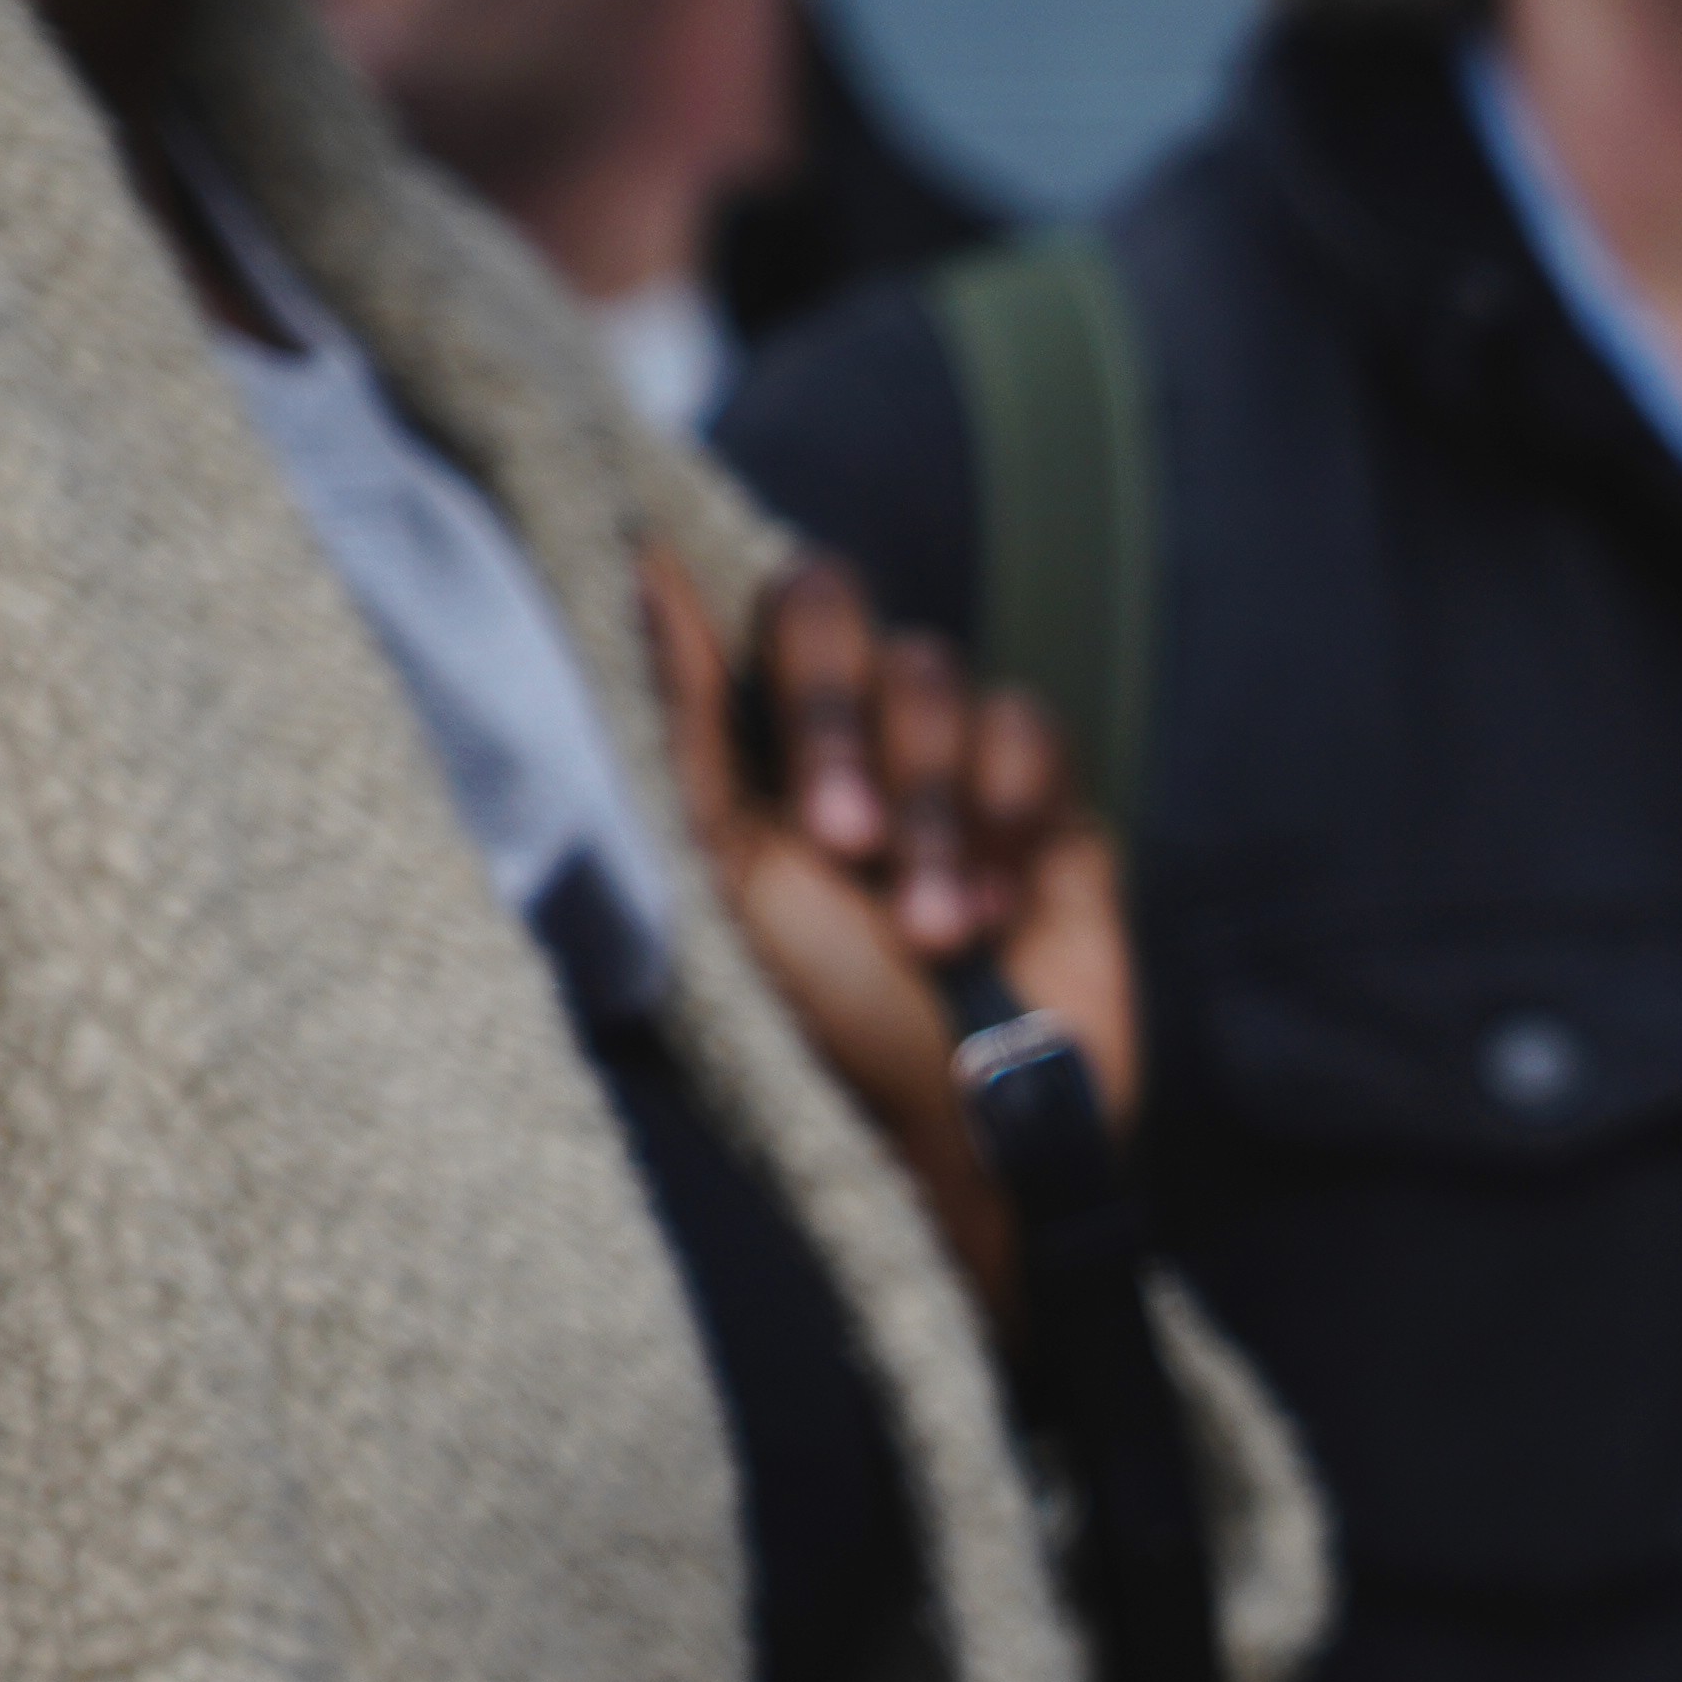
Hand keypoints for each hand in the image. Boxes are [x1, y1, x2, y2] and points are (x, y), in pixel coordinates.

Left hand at [633, 542, 1146, 1328]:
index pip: (767, 607)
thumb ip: (678, 713)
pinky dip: (1004, 816)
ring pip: (940, 674)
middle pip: (848, 611)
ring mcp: (950, 766)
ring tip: (929, 928)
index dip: (792, 668)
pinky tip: (995, 910)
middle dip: (843, 726)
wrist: (964, 1125)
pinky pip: (1032, 730)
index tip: (798, 790)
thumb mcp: (721, 870)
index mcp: (754, 746)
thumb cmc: (821, 1022)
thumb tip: (636, 556)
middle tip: (848, 848)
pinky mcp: (1046, 807)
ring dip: (929, 806)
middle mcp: (849, 738)